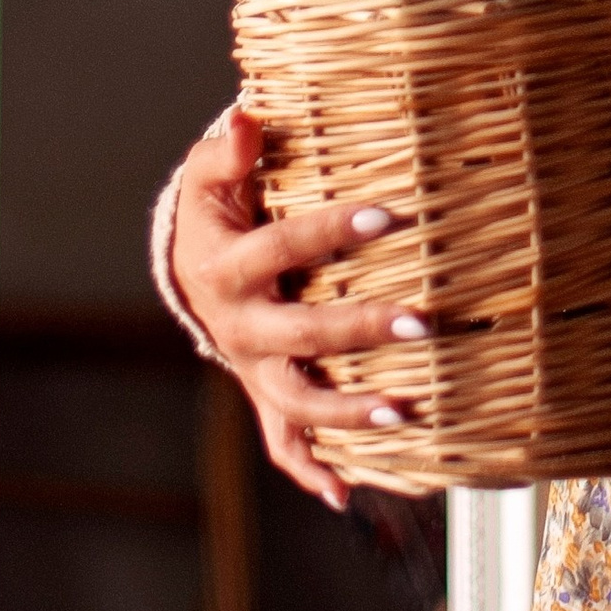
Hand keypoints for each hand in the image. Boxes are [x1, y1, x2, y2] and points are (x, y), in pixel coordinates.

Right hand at [169, 107, 428, 514]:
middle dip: (359, 331)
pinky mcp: (265, 397)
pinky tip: (345, 494)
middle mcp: (239, 329)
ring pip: (298, 401)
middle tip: (421, 322)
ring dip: (348, 412)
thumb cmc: (213, 213)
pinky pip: (285, 443)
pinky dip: (311, 471)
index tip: (388, 216)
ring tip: (404, 414)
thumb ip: (227, 151)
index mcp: (226, 270)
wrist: (189, 274)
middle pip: (299, 335)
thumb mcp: (207, 177)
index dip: (332, 231)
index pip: (282, 248)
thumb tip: (245, 116)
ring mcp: (253, 370)